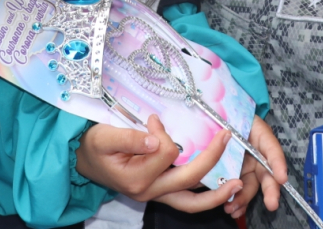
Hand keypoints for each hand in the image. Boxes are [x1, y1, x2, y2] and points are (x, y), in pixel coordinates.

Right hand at [76, 116, 242, 209]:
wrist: (83, 162)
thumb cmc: (93, 147)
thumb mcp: (104, 136)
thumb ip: (129, 138)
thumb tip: (157, 137)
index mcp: (136, 177)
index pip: (166, 152)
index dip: (164, 132)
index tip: (153, 120)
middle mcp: (149, 191)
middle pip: (187, 180)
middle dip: (211, 158)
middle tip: (226, 136)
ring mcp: (155, 195)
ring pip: (191, 202)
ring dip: (217, 194)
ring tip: (239, 183)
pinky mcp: (160, 192)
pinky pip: (187, 200)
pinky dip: (206, 195)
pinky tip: (222, 186)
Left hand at [228, 116, 286, 218]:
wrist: (219, 119)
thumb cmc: (230, 115)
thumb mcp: (234, 116)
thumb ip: (231, 126)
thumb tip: (225, 133)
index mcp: (261, 137)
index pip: (272, 150)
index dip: (278, 164)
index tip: (282, 178)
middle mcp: (258, 155)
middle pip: (267, 174)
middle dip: (270, 190)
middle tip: (272, 204)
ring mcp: (247, 167)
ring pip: (250, 186)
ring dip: (244, 199)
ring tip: (235, 209)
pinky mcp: (236, 176)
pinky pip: (238, 190)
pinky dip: (236, 201)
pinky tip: (232, 209)